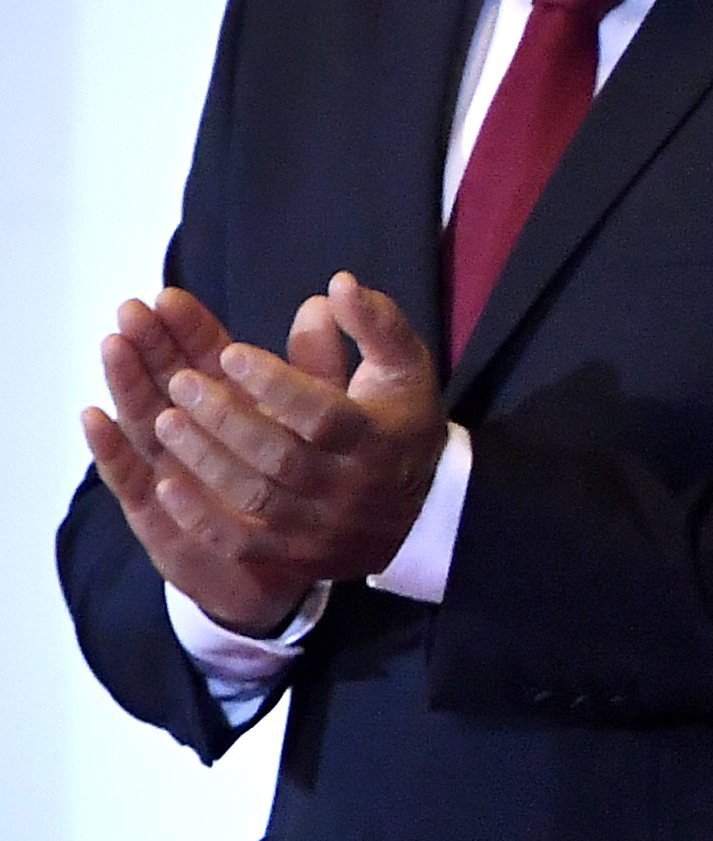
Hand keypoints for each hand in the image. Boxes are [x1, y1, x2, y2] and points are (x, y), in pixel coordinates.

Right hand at [78, 289, 320, 634]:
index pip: (204, 360)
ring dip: (127, 384)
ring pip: (144, 424)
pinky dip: (111, 449)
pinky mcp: (161, 515)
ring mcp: (175, 474)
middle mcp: (199, 437)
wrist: (308, 556)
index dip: (188, 328)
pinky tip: (95, 417)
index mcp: (237, 409)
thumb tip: (322, 302)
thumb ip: (322, 368)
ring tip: (114, 345)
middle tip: (132, 308)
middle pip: (167, 384)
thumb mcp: (327, 417)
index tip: (169, 295)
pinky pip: (131, 480)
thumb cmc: (315, 477)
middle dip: (151, 344)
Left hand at [128, 275, 446, 591]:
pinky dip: (200, 518)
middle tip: (180, 383)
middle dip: (225, 417)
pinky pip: (241, 544)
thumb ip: (375, 324)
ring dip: (204, 459)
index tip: (230, 351)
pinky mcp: (295, 557)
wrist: (421, 511)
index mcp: (378, 438)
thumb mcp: (404, 368)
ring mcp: (321, 528)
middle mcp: (351, 487)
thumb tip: (338, 284)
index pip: (323, 414)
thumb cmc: (400, 423)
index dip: (276, 384)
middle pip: (281, 456)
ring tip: (164, 420)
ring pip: (255, 498)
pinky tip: (164, 485)